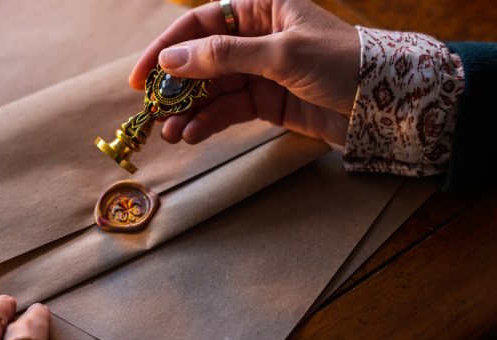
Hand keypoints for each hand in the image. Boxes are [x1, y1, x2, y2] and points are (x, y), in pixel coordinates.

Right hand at [129, 0, 359, 145]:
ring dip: (189, 111)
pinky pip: (229, 109)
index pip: (200, 23)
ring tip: (171, 133)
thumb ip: (224, 56)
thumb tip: (170, 60)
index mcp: (260, 9)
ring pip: (212, 89)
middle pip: (201, 59)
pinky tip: (193, 136)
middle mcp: (255, 37)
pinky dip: (210, 122)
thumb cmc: (342, 62)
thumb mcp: (281, 54)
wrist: (389, 104)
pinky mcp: (267, 101)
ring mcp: (260, 71)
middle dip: (176, 87)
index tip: (141, 77)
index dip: (165, 48)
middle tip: (154, 112)